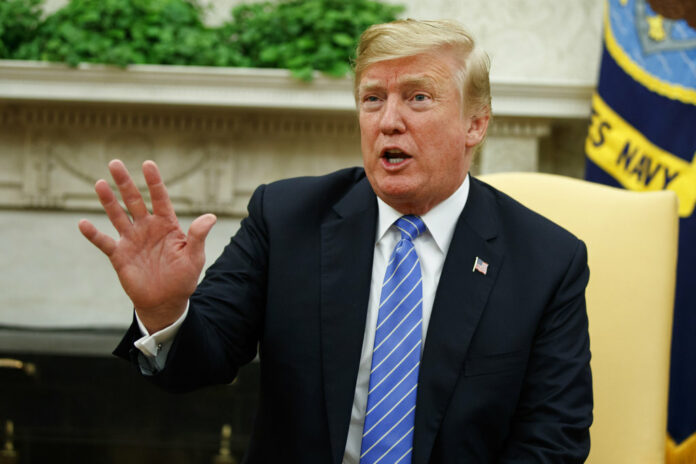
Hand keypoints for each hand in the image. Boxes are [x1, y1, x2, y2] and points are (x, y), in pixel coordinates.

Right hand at [78, 160, 216, 332]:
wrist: (166, 301)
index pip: (159, 198)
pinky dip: (93, 234)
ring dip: (108, 201)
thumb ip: (198, 236)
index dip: (154, 182)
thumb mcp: (194, 257)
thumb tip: (211, 217)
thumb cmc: (183, 277)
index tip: (147, 164)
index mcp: (166, 225)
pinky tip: (83, 224)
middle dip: (125, 183)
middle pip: (134, 201)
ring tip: (100, 183)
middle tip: (115, 163)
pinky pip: (104, 242)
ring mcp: (132, 240)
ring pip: (117, 216)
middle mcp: (147, 228)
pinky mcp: (119, 255)